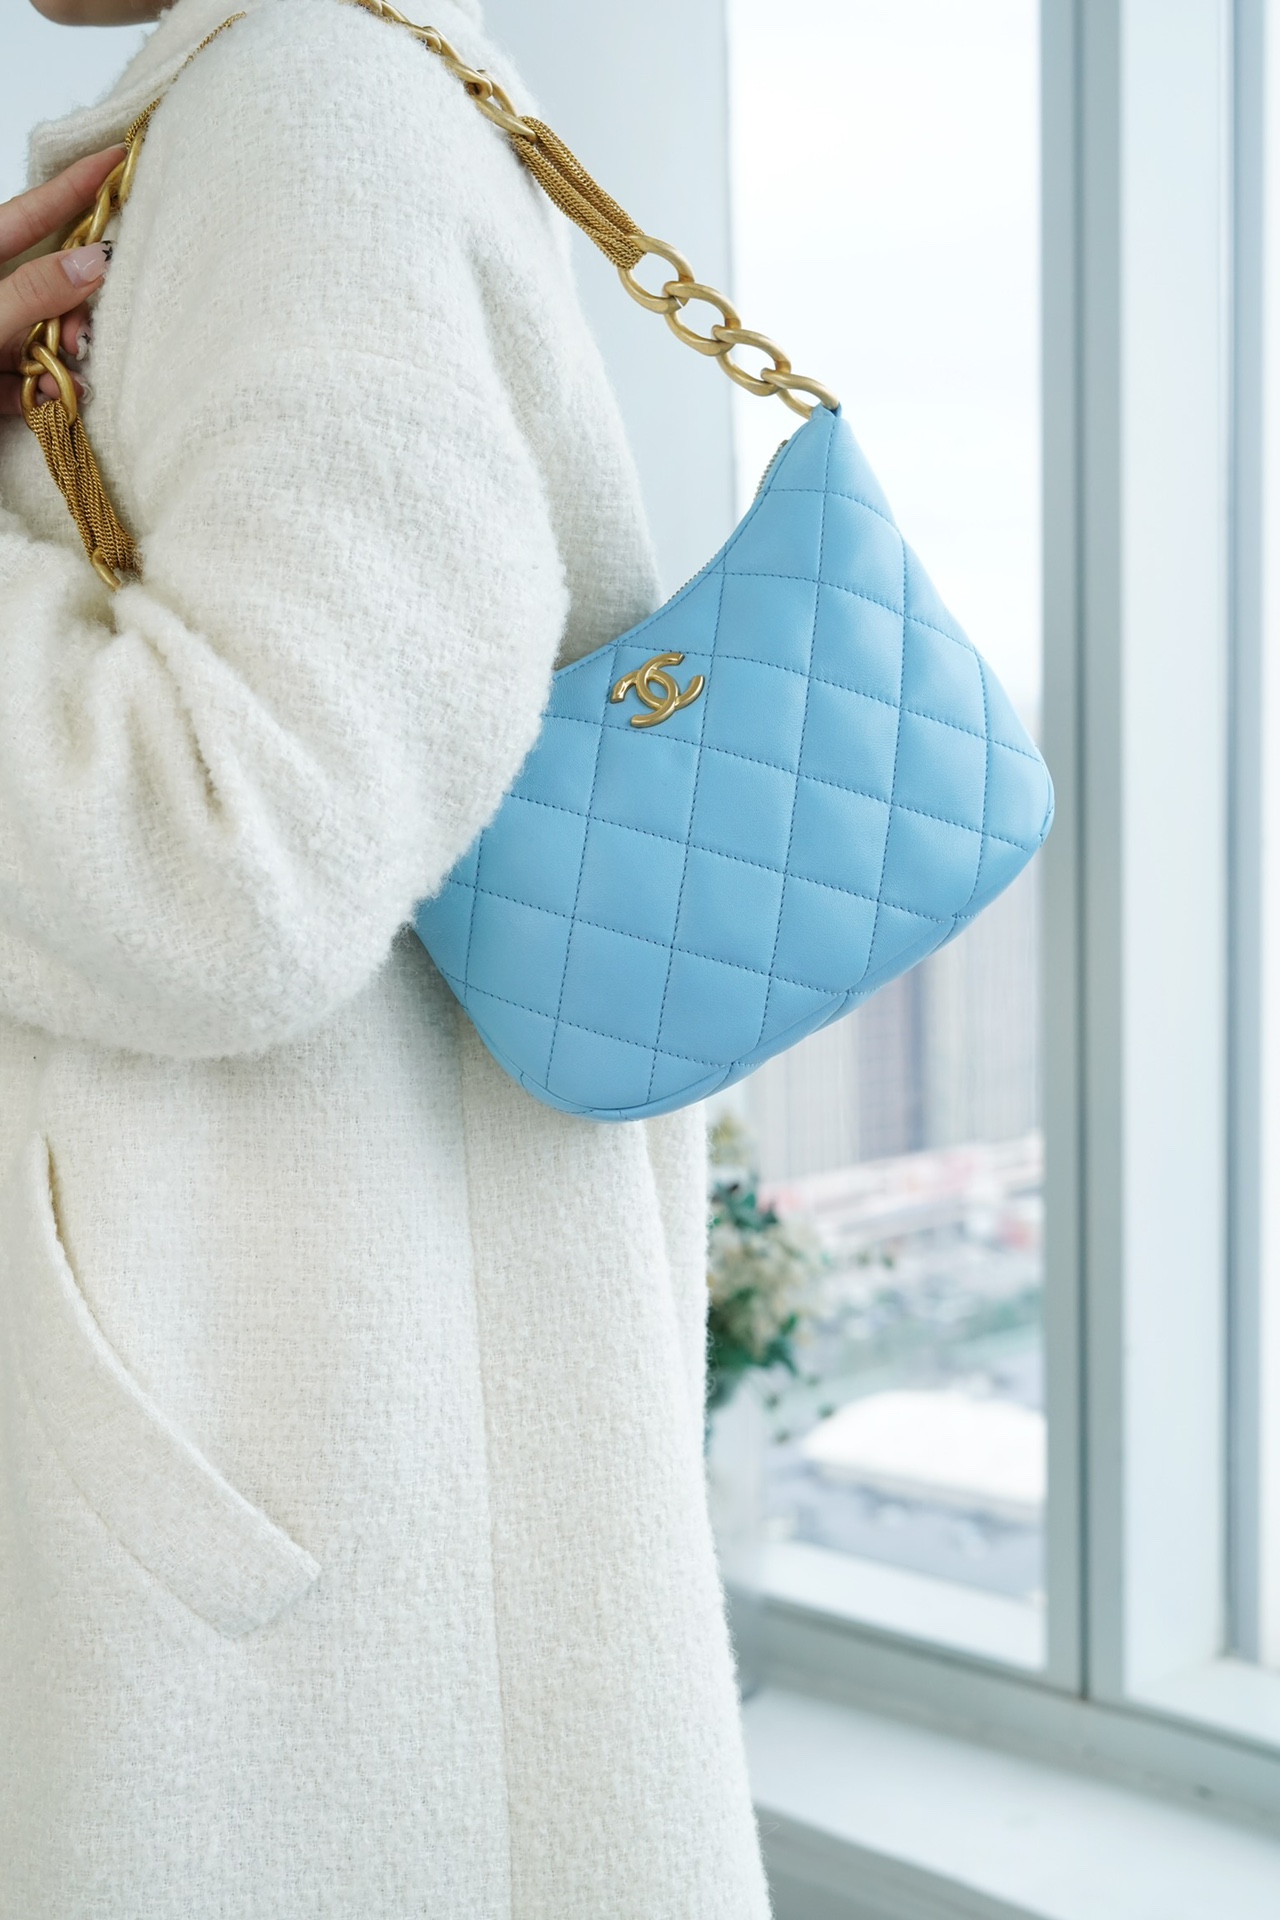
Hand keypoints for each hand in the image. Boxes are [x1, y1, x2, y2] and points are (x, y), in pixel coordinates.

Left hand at [0, 147, 124, 417]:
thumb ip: (34, 292)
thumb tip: (96, 260)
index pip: (33, 211)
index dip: (76, 187)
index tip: (120, 160)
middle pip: (45, 282)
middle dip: (76, 307)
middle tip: (83, 336)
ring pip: (38, 336)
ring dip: (59, 359)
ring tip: (64, 380)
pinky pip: (18, 381)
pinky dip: (36, 393)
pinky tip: (48, 401)